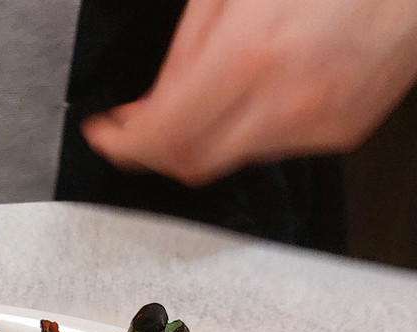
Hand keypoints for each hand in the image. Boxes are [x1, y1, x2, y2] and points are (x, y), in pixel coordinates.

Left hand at [81, 0, 416, 185]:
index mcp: (249, 56)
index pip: (160, 138)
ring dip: (202, 137)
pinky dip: (247, 131)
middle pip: (190, 163)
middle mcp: (285, 102)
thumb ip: (184, 52)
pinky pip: (274, 148)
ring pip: (231, 158)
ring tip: (200, 98)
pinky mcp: (342, 132)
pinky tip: (252, 96)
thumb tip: (152, 102)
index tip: (104, 136)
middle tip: (137, 127)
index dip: (121, 145)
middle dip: (154, 150)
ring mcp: (318, 124)